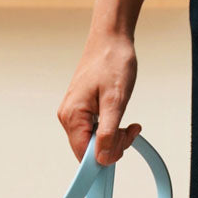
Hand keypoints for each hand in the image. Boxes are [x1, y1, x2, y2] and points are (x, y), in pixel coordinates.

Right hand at [58, 29, 141, 163]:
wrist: (110, 38)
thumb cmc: (112, 62)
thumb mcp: (115, 100)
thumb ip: (108, 133)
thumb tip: (102, 158)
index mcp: (72, 116)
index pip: (84, 154)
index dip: (105, 155)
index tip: (124, 143)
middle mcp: (67, 117)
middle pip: (88, 150)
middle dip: (112, 146)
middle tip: (130, 130)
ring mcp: (72, 114)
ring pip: (92, 142)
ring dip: (112, 138)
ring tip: (128, 124)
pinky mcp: (79, 110)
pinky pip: (92, 131)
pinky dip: (109, 130)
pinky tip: (118, 119)